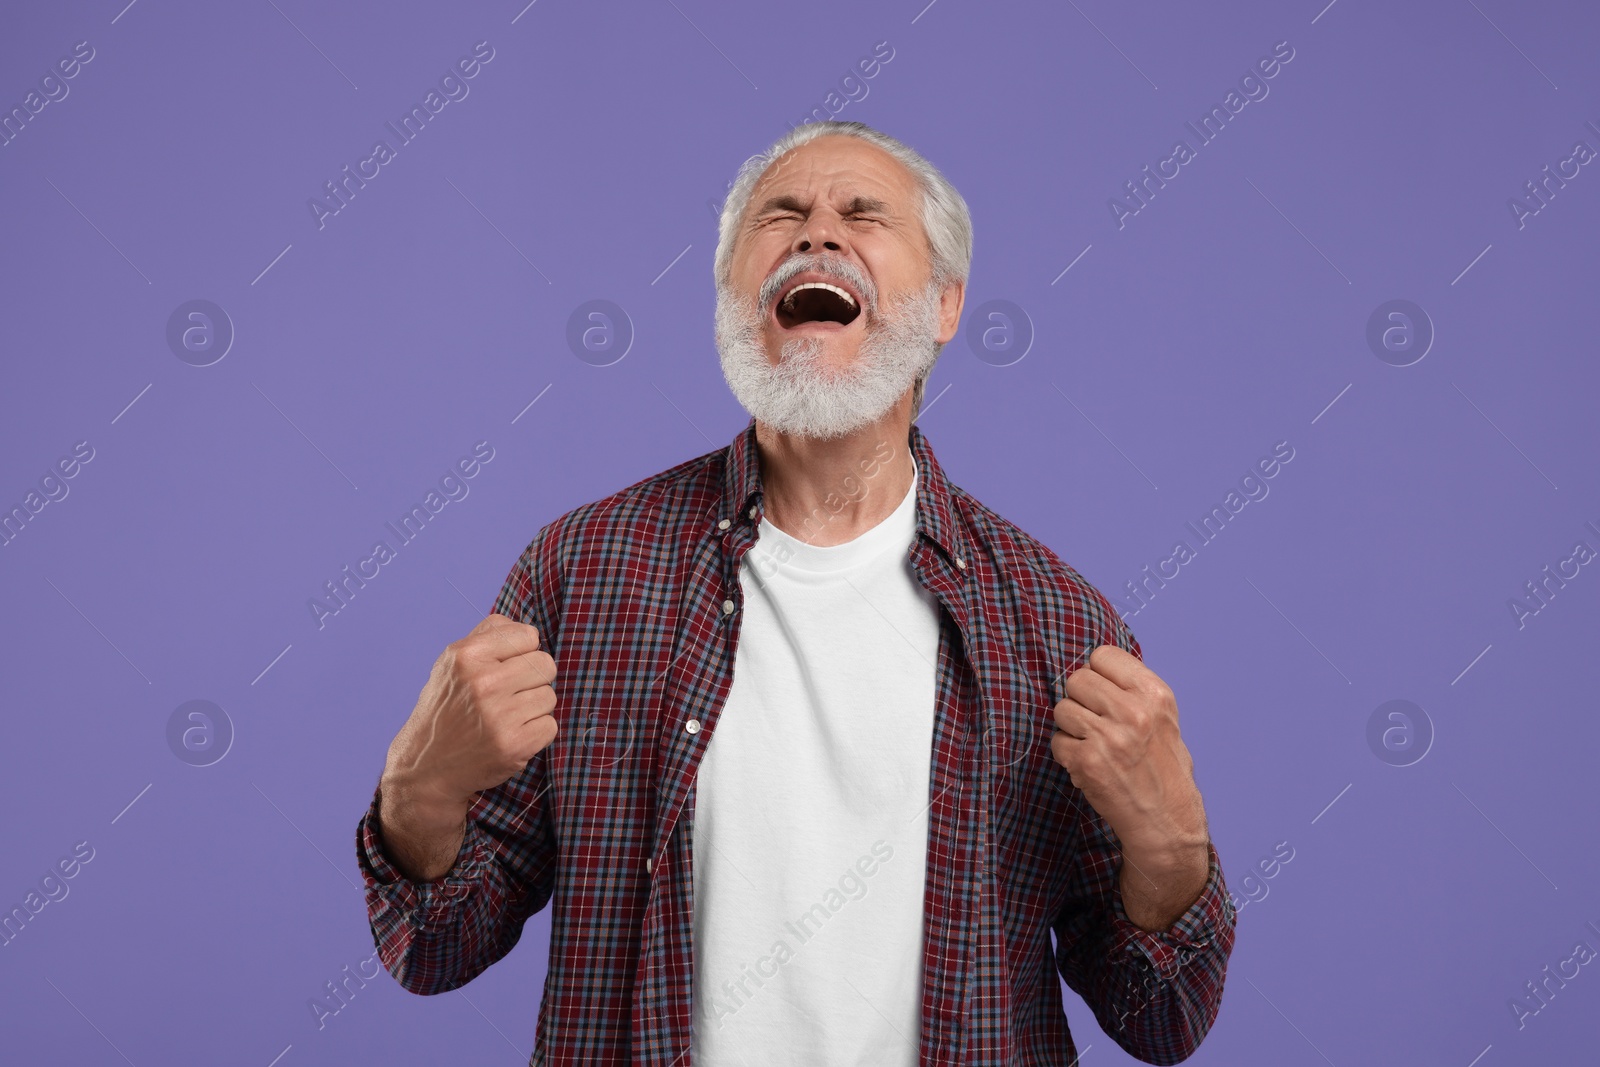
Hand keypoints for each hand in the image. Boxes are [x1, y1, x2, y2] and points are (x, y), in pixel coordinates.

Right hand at [382, 612, 558, 812]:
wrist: (427, 767)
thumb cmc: (446, 708)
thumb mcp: (452, 663)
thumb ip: (487, 635)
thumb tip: (526, 628)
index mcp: (467, 655)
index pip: (529, 635)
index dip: (522, 651)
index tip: (506, 667)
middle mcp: (484, 683)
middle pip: (545, 664)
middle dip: (532, 679)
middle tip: (508, 695)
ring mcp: (500, 716)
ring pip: (549, 696)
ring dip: (533, 707)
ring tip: (505, 717)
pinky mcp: (514, 745)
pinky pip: (550, 725)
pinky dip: (535, 733)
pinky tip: (510, 735)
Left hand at [1050, 645, 1206, 857]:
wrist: (1166, 821)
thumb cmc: (1161, 767)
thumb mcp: (1161, 717)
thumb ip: (1131, 689)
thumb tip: (1090, 665)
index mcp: (1154, 694)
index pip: (1102, 655)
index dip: (1096, 674)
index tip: (1103, 693)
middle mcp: (1133, 711)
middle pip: (1077, 679)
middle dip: (1079, 700)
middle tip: (1095, 722)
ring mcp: (1109, 736)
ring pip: (1062, 709)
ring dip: (1071, 728)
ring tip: (1093, 745)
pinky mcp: (1087, 761)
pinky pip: (1057, 741)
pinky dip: (1067, 754)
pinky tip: (1088, 766)